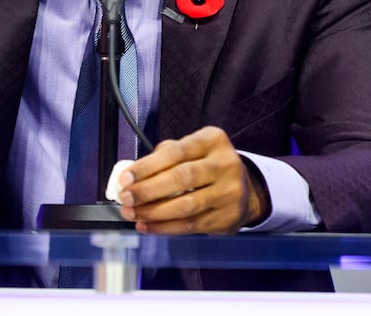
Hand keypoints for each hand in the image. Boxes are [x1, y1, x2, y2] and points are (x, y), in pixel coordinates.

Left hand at [114, 126, 266, 233]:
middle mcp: (226, 164)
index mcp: (213, 141)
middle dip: (148, 190)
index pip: (177, 152)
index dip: (148, 166)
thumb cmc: (208, 167)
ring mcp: (229, 192)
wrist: (245, 191)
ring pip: (186, 205)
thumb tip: (131, 173)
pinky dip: (164, 228)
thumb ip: (164, 156)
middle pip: (182, 178)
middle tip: (126, 199)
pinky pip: (190, 225)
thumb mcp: (193, 150)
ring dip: (153, 212)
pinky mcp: (226, 218)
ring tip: (132, 214)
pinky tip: (147, 226)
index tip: (125, 179)